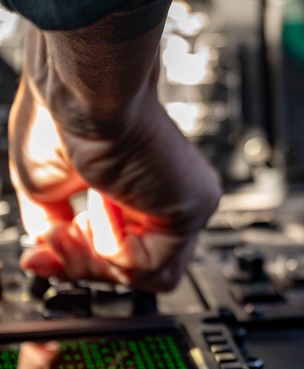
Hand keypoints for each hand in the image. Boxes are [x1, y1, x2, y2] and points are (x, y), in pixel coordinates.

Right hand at [9, 12, 221, 291]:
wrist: (86, 94)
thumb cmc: (65, 118)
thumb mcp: (48, 190)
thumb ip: (58, 230)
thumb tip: (50, 260)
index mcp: (141, 187)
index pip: (122, 252)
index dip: (78, 261)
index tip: (42, 253)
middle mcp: (169, 195)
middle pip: (135, 269)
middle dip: (83, 264)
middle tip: (55, 240)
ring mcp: (187, 201)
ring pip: (146, 274)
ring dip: (97, 258)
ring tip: (75, 220)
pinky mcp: (196, 206)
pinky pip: (154, 264)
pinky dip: (116, 248)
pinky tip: (104, 205)